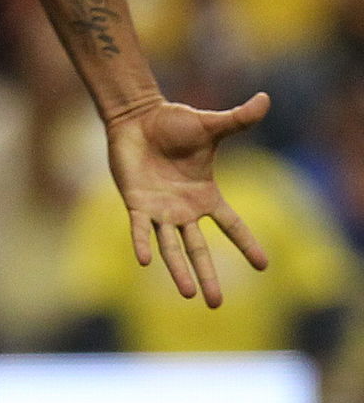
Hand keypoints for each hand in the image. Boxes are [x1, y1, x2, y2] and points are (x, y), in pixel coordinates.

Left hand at [105, 92, 269, 307]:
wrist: (138, 117)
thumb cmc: (173, 122)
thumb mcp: (210, 125)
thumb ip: (237, 119)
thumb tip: (266, 99)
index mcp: (205, 195)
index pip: (232, 224)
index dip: (246, 243)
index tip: (263, 265)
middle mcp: (183, 209)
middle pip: (199, 248)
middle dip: (208, 275)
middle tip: (216, 304)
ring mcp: (159, 209)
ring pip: (171, 246)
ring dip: (179, 269)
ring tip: (189, 294)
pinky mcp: (135, 202)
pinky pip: (139, 228)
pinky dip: (142, 243)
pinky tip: (146, 262)